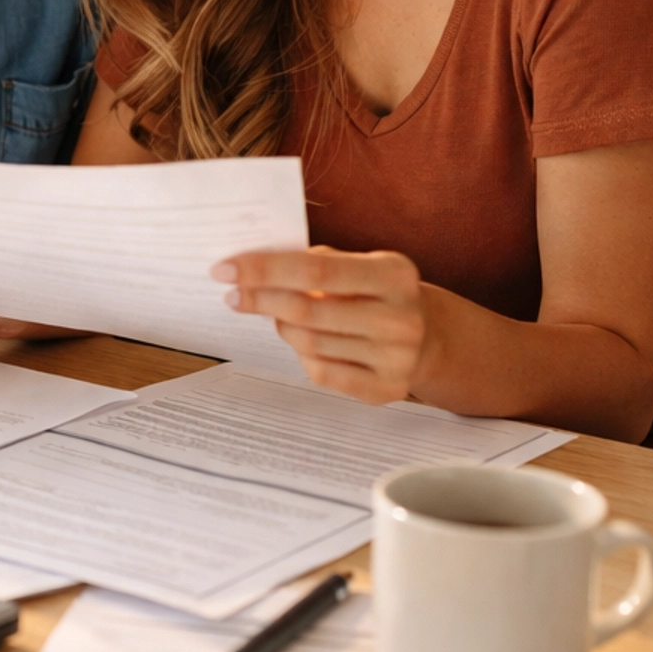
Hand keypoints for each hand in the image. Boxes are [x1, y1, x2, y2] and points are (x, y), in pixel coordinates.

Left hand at [212, 246, 428, 404]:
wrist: (428, 335)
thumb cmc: (375, 291)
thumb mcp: (359, 263)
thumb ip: (314, 262)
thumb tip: (251, 269)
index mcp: (395, 274)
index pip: (315, 271)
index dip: (264, 270)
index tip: (224, 269)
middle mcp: (401, 317)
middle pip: (307, 310)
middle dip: (260, 300)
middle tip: (232, 294)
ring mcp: (396, 358)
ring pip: (308, 343)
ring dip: (282, 326)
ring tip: (278, 314)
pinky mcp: (385, 389)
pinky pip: (321, 372)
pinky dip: (302, 354)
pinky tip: (302, 341)